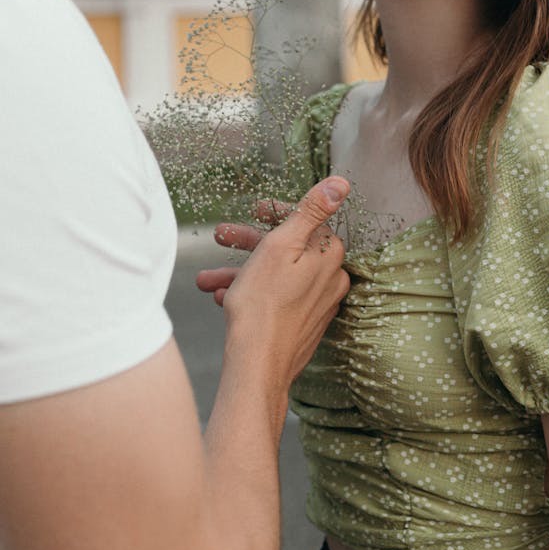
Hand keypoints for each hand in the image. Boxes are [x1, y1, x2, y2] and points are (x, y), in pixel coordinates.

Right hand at [196, 177, 350, 382]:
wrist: (256, 365)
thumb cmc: (264, 306)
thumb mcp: (281, 245)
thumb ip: (311, 211)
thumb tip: (341, 183)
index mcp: (329, 256)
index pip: (305, 221)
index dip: (275, 213)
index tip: (254, 210)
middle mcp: (329, 279)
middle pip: (288, 248)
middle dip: (250, 243)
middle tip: (221, 236)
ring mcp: (317, 303)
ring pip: (276, 275)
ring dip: (241, 272)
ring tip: (207, 278)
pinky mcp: (302, 323)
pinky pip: (276, 298)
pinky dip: (249, 294)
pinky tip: (222, 298)